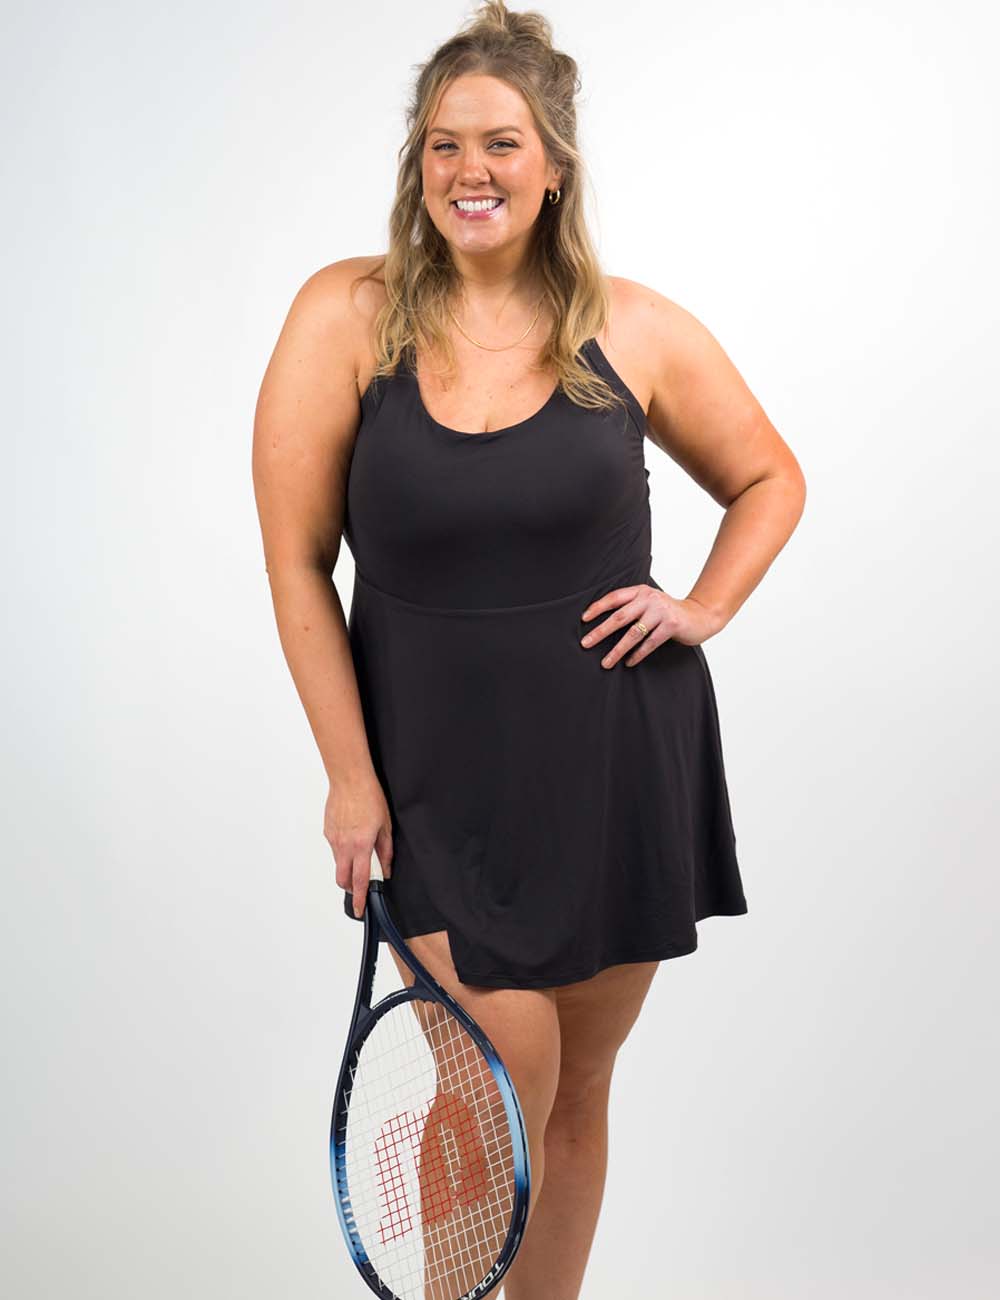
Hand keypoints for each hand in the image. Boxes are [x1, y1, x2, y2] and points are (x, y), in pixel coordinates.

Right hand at [325, 770, 393, 917]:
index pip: (360, 880)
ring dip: (348, 866)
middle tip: (360, 886)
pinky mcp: (327, 832)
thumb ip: (385, 851)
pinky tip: (352, 835)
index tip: (360, 910)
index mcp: (361, 845)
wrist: (349, 779)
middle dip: (351, 888)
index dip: (361, 898)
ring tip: (360, 850)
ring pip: (338, 863)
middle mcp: (344, 845)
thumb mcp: (386, 825)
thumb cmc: (370, 797)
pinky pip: (335, 848)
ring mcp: (333, 839)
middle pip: (343, 879)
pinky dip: (343, 850)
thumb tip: (386, 869)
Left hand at [579, 584, 720, 667]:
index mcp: (641, 591)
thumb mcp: (650, 603)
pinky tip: (629, 662)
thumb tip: (604, 623)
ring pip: (633, 633)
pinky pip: (649, 643)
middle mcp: (649, 599)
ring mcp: (661, 611)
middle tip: (586, 643)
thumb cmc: (669, 612)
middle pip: (619, 617)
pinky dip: (637, 654)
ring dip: (617, 650)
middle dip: (600, 631)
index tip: (584, 619)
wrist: (700, 615)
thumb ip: (632, 606)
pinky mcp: (671, 625)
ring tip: (606, 662)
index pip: (614, 597)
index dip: (598, 607)